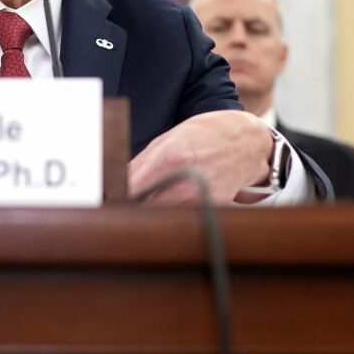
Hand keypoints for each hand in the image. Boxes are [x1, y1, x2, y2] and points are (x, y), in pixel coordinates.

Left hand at [129, 111, 275, 205]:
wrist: (248, 143)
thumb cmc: (208, 135)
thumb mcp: (168, 139)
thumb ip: (141, 164)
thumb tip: (116, 183)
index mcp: (171, 158)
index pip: (131, 189)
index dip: (115, 198)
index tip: (106, 201)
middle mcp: (186, 182)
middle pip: (144, 210)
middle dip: (130, 210)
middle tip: (122, 207)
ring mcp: (201, 200)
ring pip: (162, 218)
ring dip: (150, 215)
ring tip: (148, 205)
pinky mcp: (210, 211)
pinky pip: (182, 218)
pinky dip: (172, 216)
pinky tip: (173, 204)